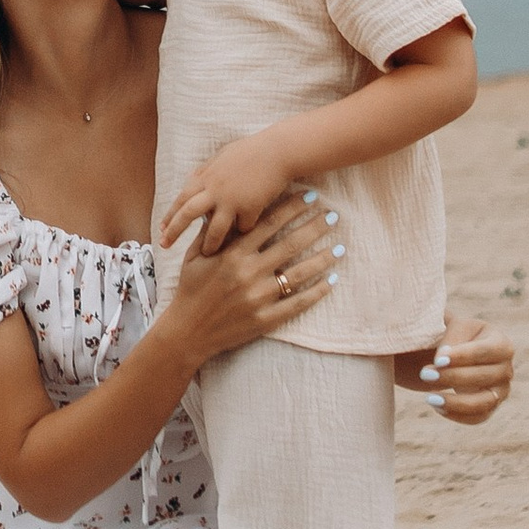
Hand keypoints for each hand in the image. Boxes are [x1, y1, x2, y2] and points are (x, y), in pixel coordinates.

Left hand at [159, 129, 307, 253]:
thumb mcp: (222, 156)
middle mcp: (215, 189)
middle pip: (188, 214)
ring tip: (207, 254)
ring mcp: (232, 200)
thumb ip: (206, 170)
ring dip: (209, 244)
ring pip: (214, 229)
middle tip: (164, 246)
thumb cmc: (252, 151)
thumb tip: (192, 178)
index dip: (170, 214)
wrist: (278, 151)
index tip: (161, 229)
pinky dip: (243, 232)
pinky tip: (245, 237)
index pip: (181, 198)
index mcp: (206, 176)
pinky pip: (243, 228)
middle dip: (174, 231)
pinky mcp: (250, 208)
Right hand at [169, 191, 341, 361]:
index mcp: (232, 254)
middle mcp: (248, 272)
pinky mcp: (266, 318)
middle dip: (314, 227)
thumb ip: (211, 233)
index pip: (269, 224)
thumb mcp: (194, 256)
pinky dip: (316, 292)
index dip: (291, 208)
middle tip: (332, 215)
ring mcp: (259, 297)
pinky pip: (297, 303)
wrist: (188, 331)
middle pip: (290, 244)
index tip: (309, 196)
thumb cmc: (190, 289)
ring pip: (299, 273)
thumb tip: (222, 207)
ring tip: (340, 247)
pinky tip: (331, 281)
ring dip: (322, 258)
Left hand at [397, 317, 511, 425]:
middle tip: (425, 374)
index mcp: (501, 343)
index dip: (463, 356)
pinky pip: (478, 418)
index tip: (438, 360)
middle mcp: (506, 368)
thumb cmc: (455, 336)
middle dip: (453, 377)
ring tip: (430, 398)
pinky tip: (437, 407)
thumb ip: (450, 338)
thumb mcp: (453, 327)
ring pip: (484, 402)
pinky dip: (457, 415)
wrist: (455, 353)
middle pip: (484, 376)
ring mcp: (501, 390)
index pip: (485, 351)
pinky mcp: (490, 406)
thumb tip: (442, 360)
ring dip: (456, 403)